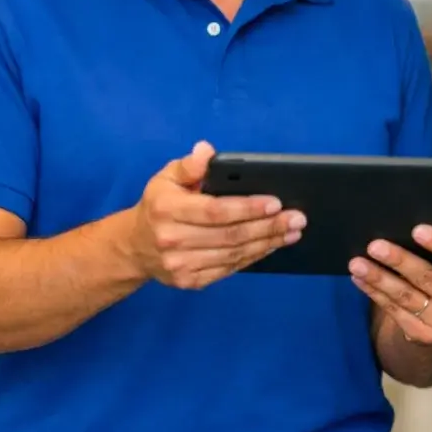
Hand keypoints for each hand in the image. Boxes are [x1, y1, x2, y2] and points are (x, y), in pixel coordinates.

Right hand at [128, 141, 305, 289]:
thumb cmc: (159, 205)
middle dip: (268, 226)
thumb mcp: (166, 177)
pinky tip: (272, 245)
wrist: (135, 246)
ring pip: (233, 254)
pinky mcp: (190, 281)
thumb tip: (207, 151)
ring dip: (267, 242)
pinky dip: (254, 256)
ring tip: (292, 231)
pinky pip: (229, 269)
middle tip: (297, 218)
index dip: (247, 207)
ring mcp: (180, 265)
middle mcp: (172, 240)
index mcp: (166, 209)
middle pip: (230, 235)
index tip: (275, 202)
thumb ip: (189, 165)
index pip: (215, 210)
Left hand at [349, 217, 431, 345]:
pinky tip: (360, 278)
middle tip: (375, 246)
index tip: (417, 230)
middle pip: (430, 279)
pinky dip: (375, 294)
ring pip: (407, 297)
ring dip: (379, 279)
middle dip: (400, 261)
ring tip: (357, 263)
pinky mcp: (424, 336)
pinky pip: (395, 311)